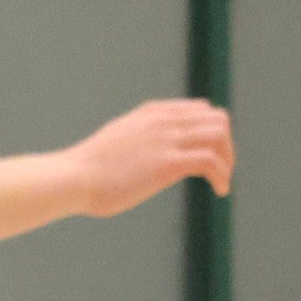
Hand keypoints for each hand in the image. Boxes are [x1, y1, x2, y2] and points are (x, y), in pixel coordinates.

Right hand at [65, 99, 234, 214]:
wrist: (72, 178)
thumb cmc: (87, 169)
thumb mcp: (117, 139)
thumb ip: (138, 138)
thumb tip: (145, 153)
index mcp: (150, 113)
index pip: (200, 109)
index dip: (212, 133)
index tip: (210, 155)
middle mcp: (162, 121)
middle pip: (217, 119)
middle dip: (226, 145)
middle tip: (220, 169)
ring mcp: (166, 140)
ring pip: (220, 135)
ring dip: (228, 160)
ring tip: (221, 180)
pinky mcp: (168, 163)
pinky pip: (211, 162)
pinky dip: (222, 176)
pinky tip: (219, 191)